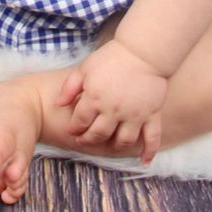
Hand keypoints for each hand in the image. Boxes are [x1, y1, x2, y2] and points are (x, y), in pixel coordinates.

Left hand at [56, 39, 166, 162]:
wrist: (142, 50)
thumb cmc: (112, 57)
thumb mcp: (86, 67)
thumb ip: (70, 86)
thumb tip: (59, 104)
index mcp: (95, 98)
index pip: (80, 122)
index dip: (74, 129)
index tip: (72, 131)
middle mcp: (114, 110)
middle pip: (99, 134)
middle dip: (89, 140)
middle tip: (85, 140)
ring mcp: (134, 115)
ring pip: (123, 141)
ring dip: (114, 146)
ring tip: (109, 145)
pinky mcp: (151, 115)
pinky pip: (152, 138)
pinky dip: (149, 152)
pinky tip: (144, 161)